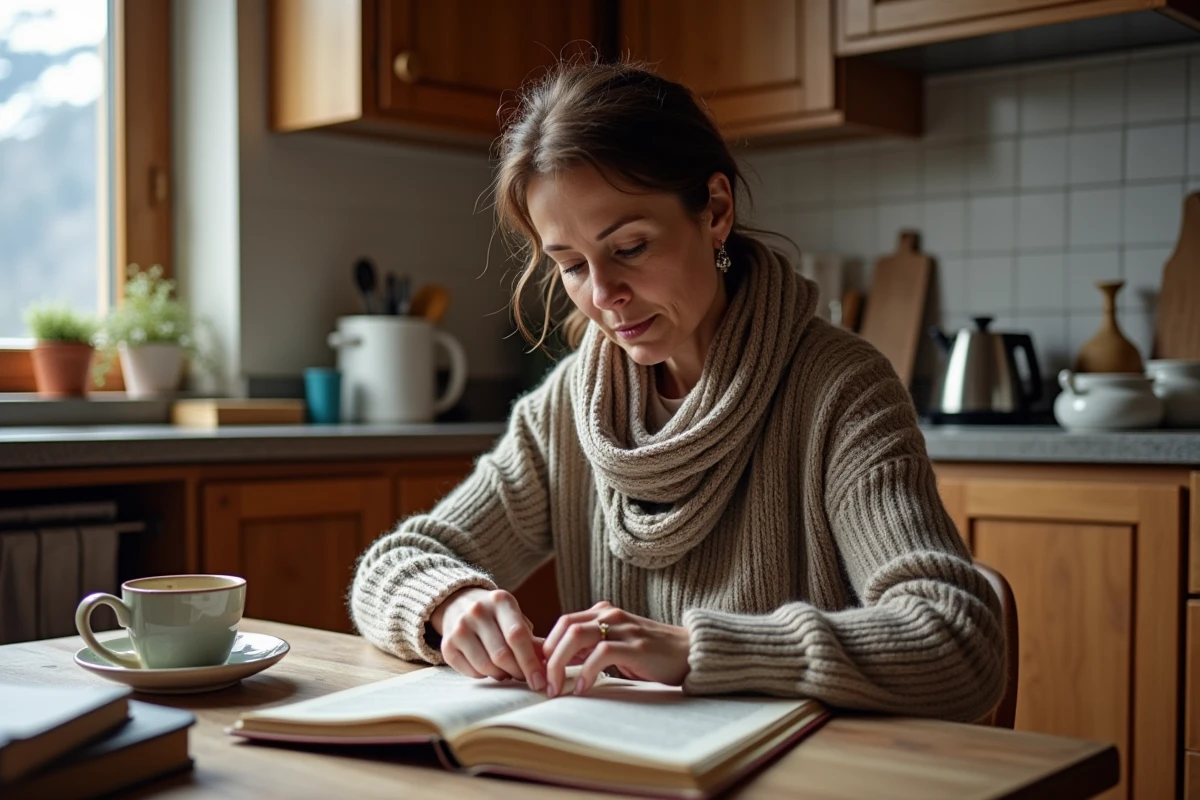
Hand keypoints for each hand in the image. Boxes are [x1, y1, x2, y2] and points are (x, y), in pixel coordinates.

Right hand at [431, 587, 545, 689]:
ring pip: (486, 666)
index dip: (530, 662)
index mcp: (500, 601)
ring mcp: (459, 628)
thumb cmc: (496, 616)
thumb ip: (532, 639)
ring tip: (508, 672)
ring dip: (502, 675)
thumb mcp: (515, 617)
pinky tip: (491, 669)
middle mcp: (477, 611)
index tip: (540, 681)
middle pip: (501, 654)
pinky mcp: (447, 645)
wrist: (458, 603)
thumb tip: (551, 664)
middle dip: (518, 672)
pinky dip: (485, 676)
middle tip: (526, 678)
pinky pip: (471, 672)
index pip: (517, 635)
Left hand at [542, 601, 689, 697]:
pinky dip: (586, 671)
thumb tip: (555, 663)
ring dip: (559, 664)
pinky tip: (582, 688)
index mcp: (603, 613)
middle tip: (542, 684)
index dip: (546, 647)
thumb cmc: (650, 654)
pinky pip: (601, 653)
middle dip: (547, 657)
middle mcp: (610, 615)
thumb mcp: (615, 647)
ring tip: (555, 688)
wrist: (689, 653)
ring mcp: (623, 628)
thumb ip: (589, 649)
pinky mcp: (635, 646)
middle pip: (564, 627)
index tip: (538, 672)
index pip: (563, 623)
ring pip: (576, 636)